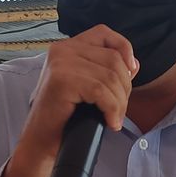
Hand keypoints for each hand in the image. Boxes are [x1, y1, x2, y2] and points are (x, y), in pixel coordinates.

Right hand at [1, 26, 137, 176]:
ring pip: (110, 77)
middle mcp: (62, 50)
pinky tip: (110, 123)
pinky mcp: (62, 81)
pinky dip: (112, 109)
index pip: (104, 33)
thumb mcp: (89, 88)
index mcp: (67, 47)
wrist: (41, 142)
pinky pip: (101, 91)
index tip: (131, 72)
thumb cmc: (65, 117)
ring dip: (120, 103)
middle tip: (119, 110)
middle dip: (125, 88)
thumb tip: (134, 64)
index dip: (124, 49)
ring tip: (114, 118)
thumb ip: (108, 71)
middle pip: (113, 59)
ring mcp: (60, 63)